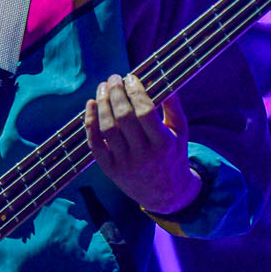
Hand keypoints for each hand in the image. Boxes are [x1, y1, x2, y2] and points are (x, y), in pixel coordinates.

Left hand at [84, 73, 201, 214]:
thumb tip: (165, 81)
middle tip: (113, 78)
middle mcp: (143, 155)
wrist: (165, 194)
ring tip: (102, 87)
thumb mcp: (180, 133)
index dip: (135, 91)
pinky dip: (90, 123)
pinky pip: (95, 144)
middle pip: (124, 118)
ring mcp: (125, 163)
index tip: (130, 77)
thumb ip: (174, 107)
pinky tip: (91, 105)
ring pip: (107, 129)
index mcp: (163, 143)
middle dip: (116, 93)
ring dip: (102, 104)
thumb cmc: (172, 155)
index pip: (145, 112)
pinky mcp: (110, 170)